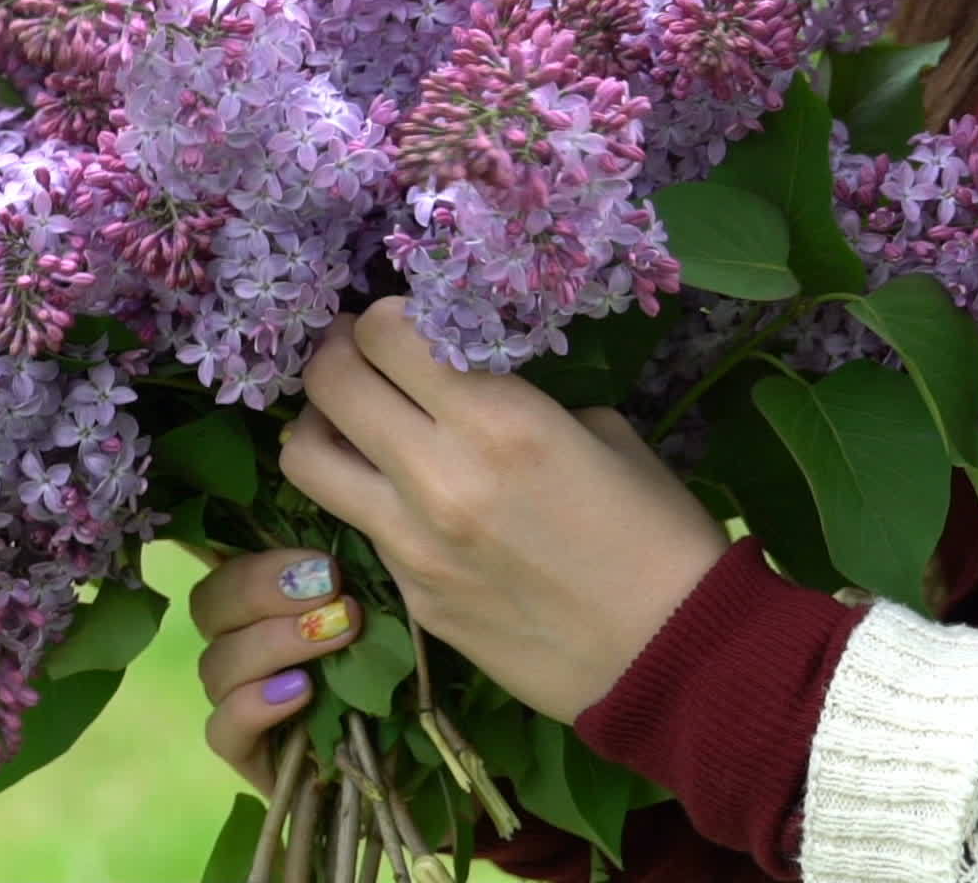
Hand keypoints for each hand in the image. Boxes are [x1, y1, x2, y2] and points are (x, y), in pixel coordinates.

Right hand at [189, 548, 362, 791]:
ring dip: (275, 642)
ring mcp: (232, 701)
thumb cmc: (385, 674)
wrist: (397, 762)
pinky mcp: (242, 753)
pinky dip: (255, 705)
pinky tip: (301, 692)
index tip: (325, 566)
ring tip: (335, 637)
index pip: (225, 568)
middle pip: (209, 606)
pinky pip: (221, 730)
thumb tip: (334, 552)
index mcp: (259, 605)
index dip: (263, 563)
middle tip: (330, 590)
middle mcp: (236, 646)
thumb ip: (344, 583)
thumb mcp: (372, 618)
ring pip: (216, 664)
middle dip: (264, 590)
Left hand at [281, 297, 728, 724]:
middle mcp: (437, 475)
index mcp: (498, 420)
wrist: (673, 659)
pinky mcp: (409, 597)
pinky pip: (356, 525)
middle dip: (336, 353)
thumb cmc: (659, 535)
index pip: (383, 334)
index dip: (381, 316)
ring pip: (304, 458)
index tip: (397, 322)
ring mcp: (411, 543)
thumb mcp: (603, 433)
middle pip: (329, 383)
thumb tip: (467, 386)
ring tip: (350, 422)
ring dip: (319, 425)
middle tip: (356, 353)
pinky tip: (406, 499)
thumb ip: (519, 400)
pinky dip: (365, 496)